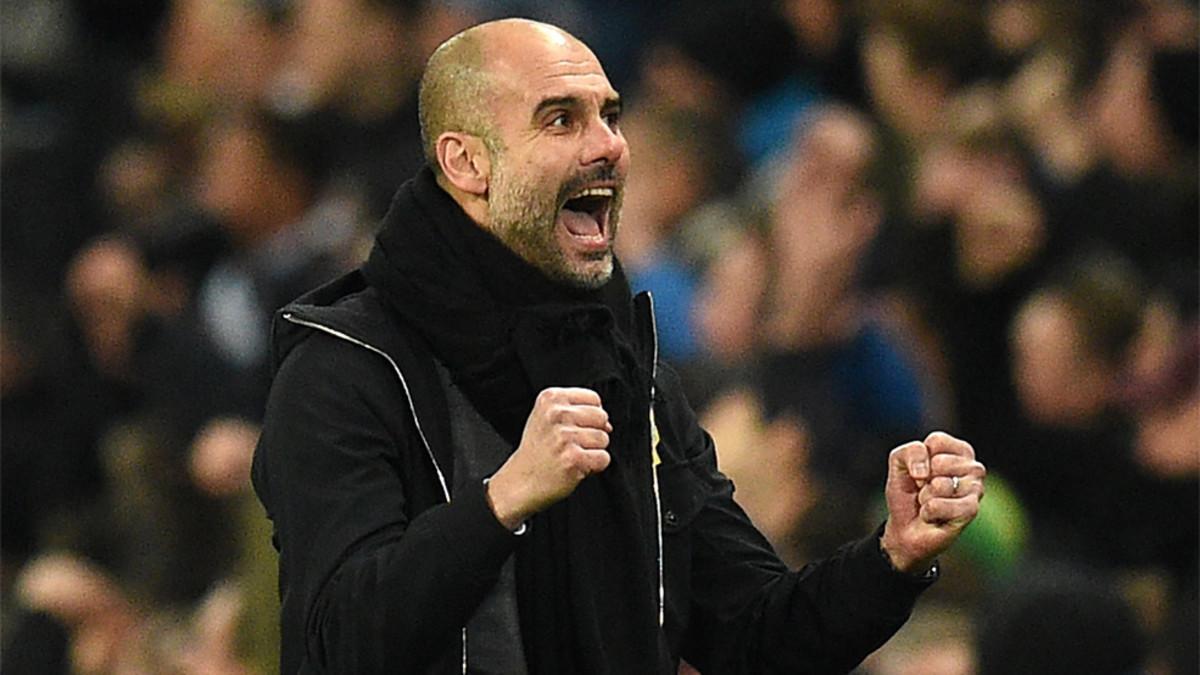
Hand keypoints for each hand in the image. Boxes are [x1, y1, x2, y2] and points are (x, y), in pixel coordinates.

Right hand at [486, 388, 611, 528]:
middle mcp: (556, 414)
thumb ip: (575, 411)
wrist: (521, 481)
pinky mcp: (573, 458)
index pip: (593, 398)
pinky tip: (576, 466)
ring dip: (593, 451)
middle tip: (573, 444)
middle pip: (601, 417)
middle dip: (593, 432)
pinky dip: (595, 466)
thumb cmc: (537, 450)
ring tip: (572, 455)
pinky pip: (603, 458)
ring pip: (604, 438)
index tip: (576, 427)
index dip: (590, 415)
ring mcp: (564, 437)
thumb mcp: (546, 417)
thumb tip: (607, 423)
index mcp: (550, 398)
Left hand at [881, 431, 985, 573]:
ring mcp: (976, 489)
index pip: (936, 441)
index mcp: (958, 451)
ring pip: (941, 485)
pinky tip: (933, 516)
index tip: (919, 471)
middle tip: (925, 490)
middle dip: (923, 479)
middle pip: (940, 462)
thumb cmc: (907, 493)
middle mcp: (973, 468)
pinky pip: (939, 505)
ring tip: (929, 503)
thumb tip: (925, 472)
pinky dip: (928, 511)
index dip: (918, 458)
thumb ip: (910, 451)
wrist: (905, 528)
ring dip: (925, 496)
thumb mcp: (899, 462)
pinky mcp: (971, 510)